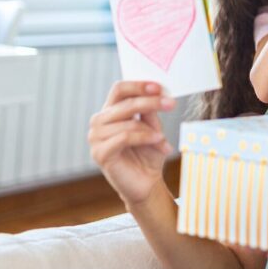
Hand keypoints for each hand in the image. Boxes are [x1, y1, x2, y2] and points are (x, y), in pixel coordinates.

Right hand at [88, 80, 174, 207]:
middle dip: (151, 102)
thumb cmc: (148, 153)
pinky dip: (145, 137)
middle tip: (171, 104)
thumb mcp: (153, 127)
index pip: (119, 89)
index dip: (139, 85)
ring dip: (151, 129)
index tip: (159, 87)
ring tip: (163, 138)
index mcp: (110, 111)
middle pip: (126, 103)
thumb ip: (150, 111)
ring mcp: (96, 138)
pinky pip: (125, 137)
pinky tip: (159, 141)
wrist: (146, 183)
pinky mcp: (100, 153)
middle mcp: (99, 122)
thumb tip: (155, 93)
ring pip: (128, 122)